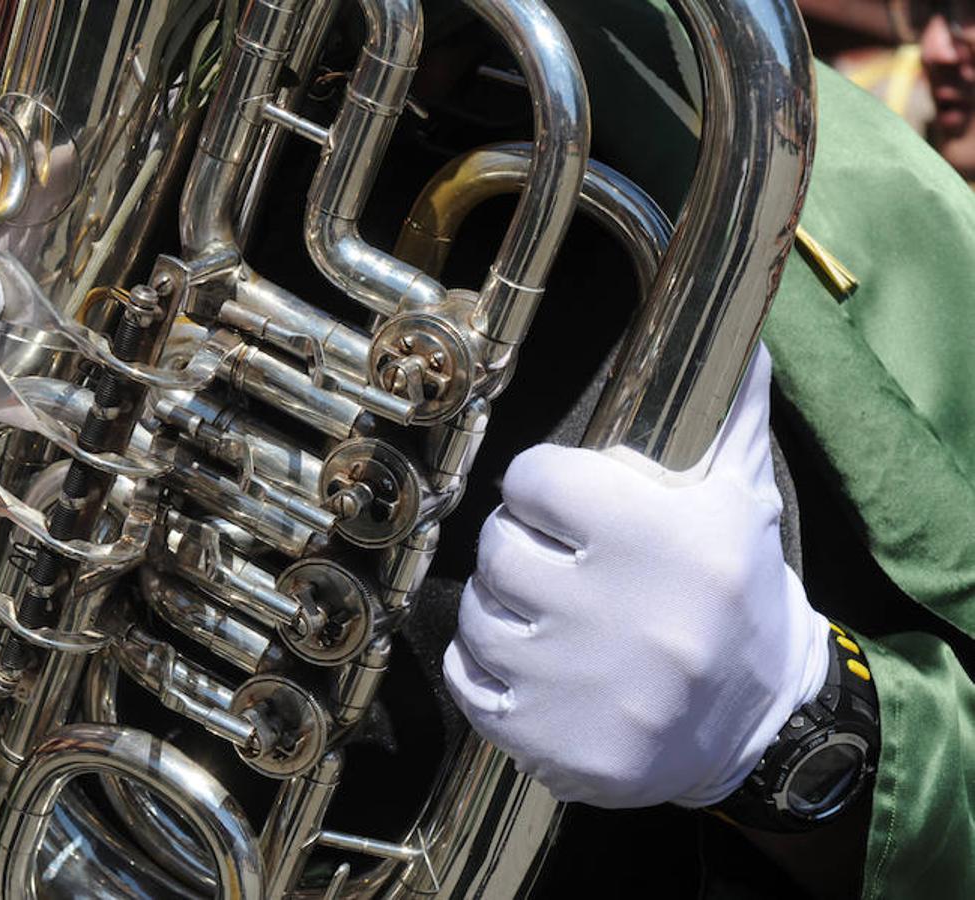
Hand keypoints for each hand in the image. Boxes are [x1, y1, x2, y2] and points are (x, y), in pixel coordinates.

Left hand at [443, 345, 830, 808]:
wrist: (761, 724)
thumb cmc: (737, 598)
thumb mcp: (741, 501)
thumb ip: (727, 417)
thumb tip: (739, 333)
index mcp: (669, 540)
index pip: (535, 477)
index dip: (544, 485)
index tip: (563, 501)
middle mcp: (624, 615)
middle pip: (498, 544)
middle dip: (520, 546)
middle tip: (559, 563)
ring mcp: (582, 687)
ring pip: (478, 613)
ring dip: (501, 608)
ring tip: (549, 616)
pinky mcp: (552, 744)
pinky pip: (468, 680)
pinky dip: (483, 667)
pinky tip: (529, 663)